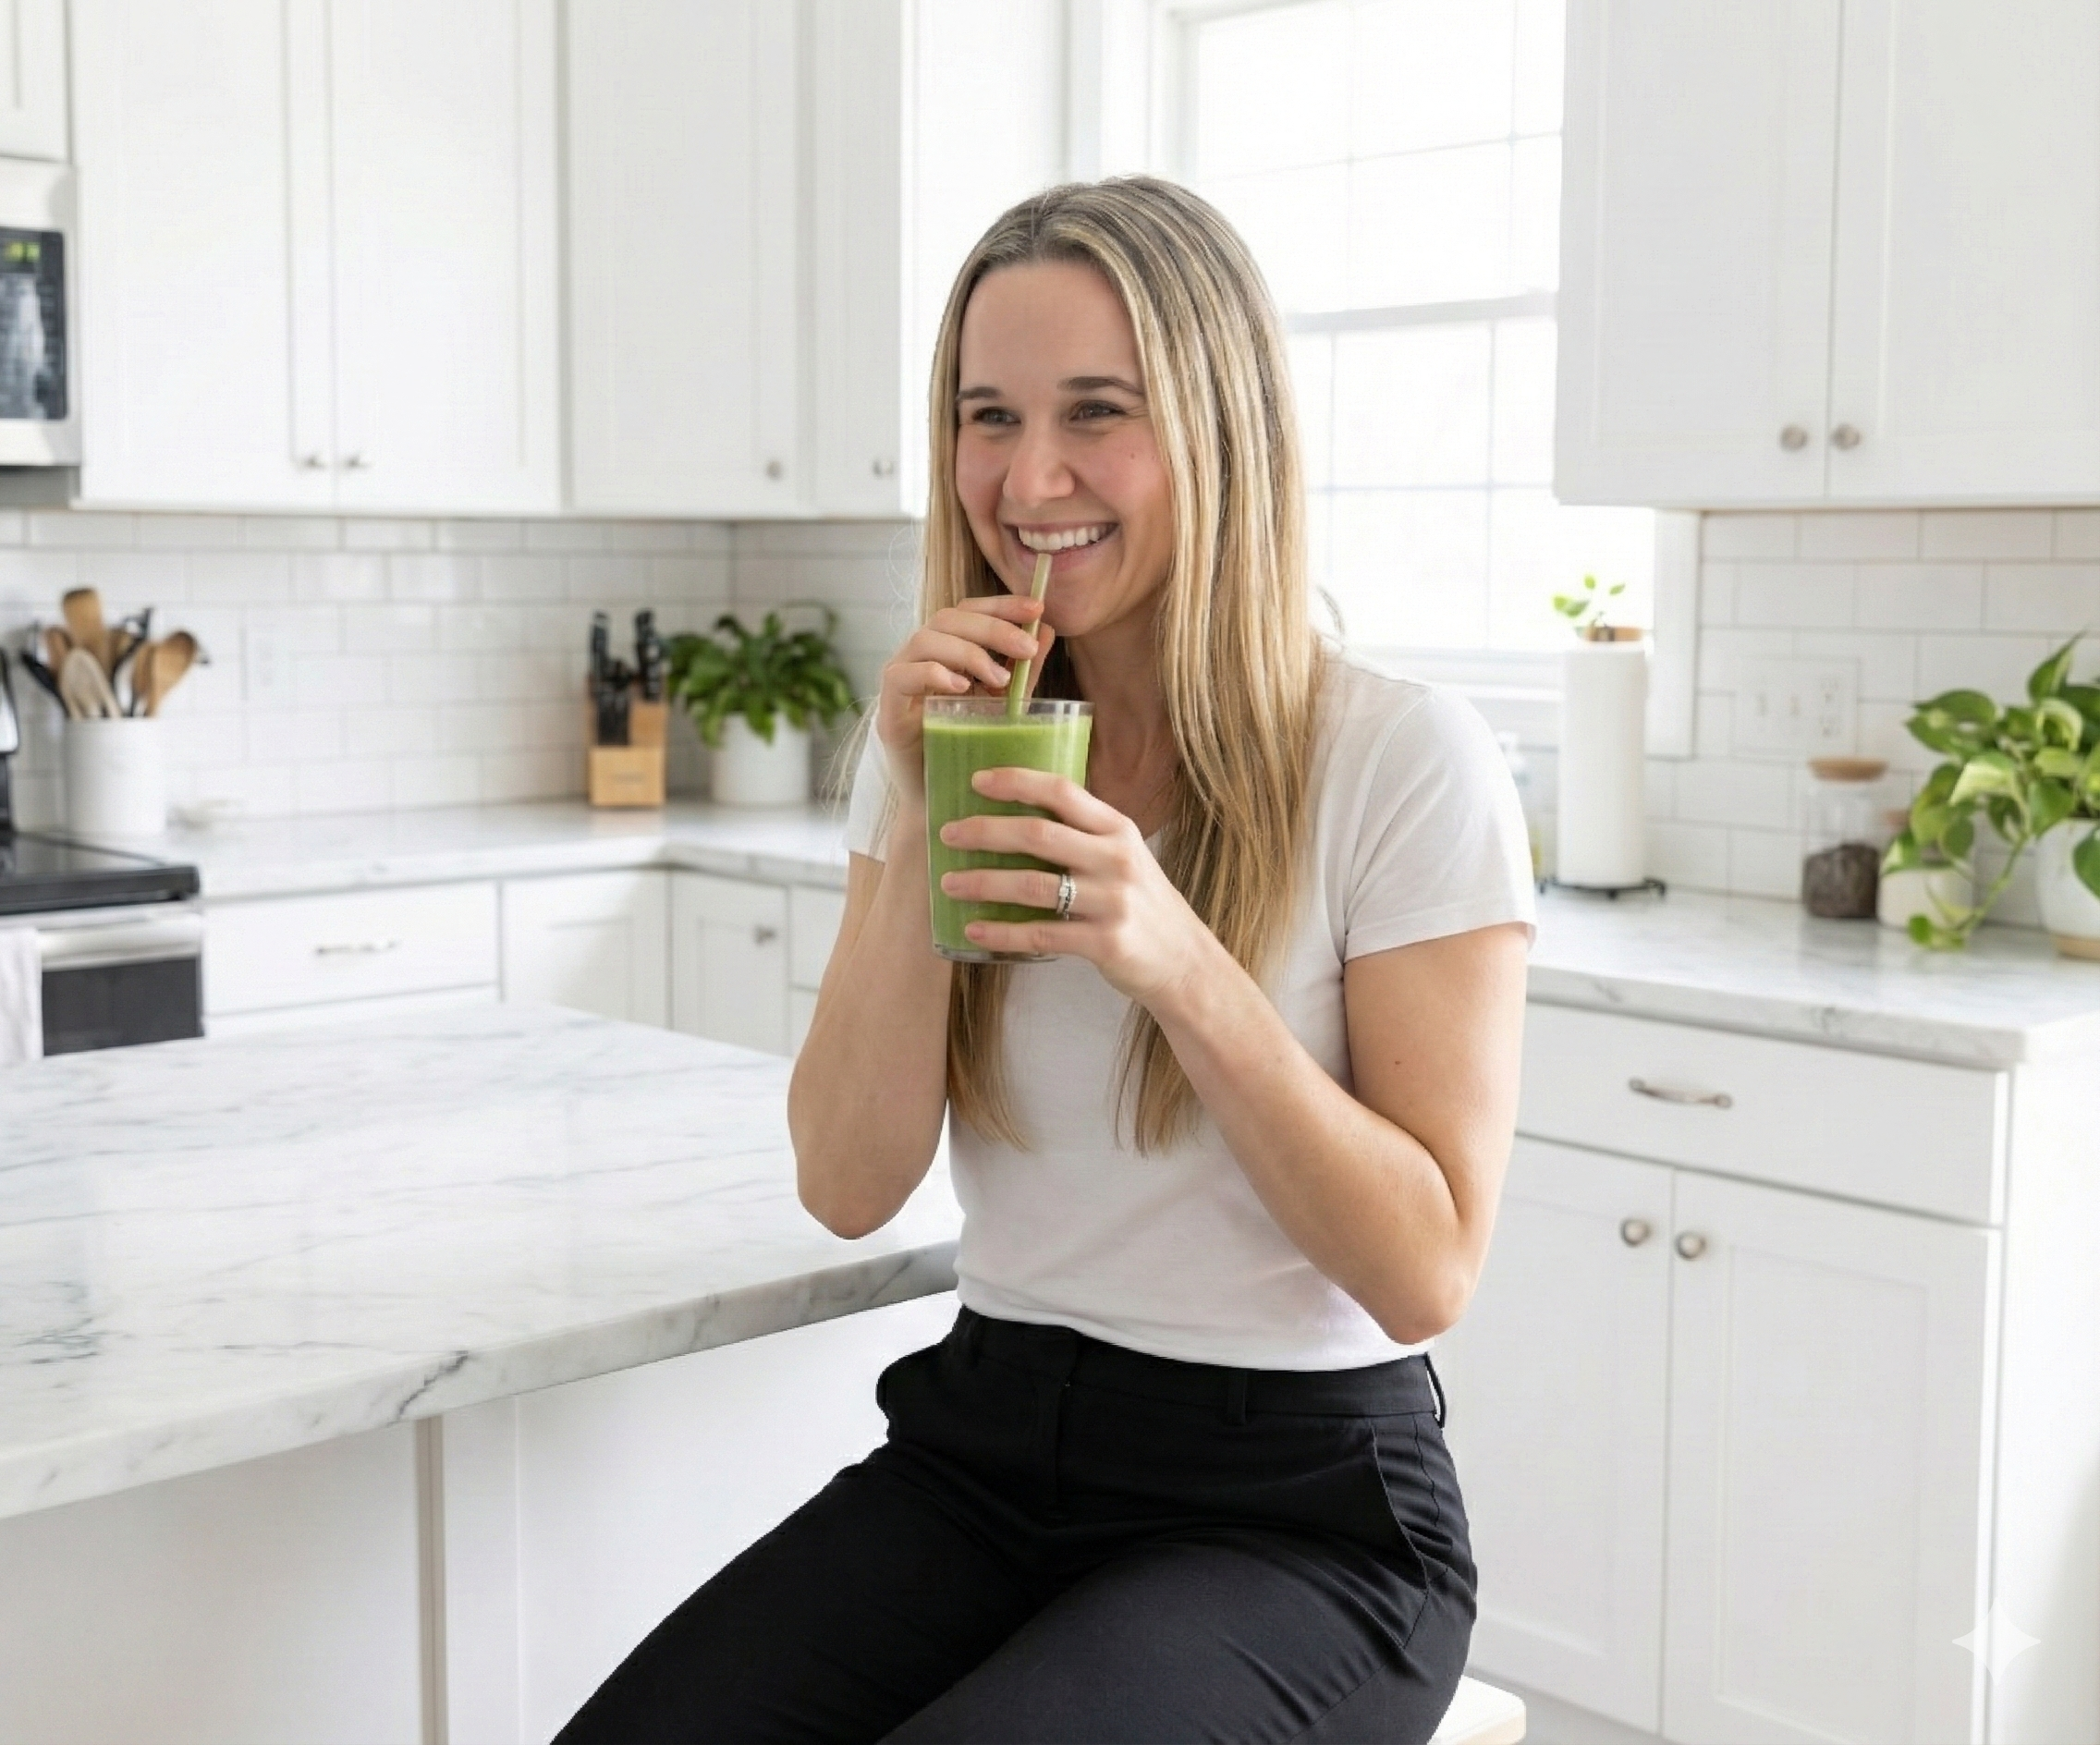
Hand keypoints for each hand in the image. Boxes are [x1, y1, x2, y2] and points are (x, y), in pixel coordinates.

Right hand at [875, 596, 1054, 798]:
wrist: (946, 803)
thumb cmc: (974, 750)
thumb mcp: (1006, 705)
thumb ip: (1023, 671)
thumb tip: (1046, 629)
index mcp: (945, 651)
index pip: (968, 610)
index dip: (1000, 604)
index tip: (1037, 608)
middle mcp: (918, 659)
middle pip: (948, 618)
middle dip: (992, 627)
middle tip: (1027, 649)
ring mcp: (899, 682)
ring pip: (925, 641)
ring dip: (967, 653)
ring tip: (1000, 679)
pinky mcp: (888, 712)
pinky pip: (901, 676)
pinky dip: (931, 674)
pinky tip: (961, 688)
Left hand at [935, 768, 1215, 1006]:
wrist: (1184, 961)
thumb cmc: (1142, 904)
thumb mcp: (1124, 857)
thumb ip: (1083, 835)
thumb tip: (1016, 817)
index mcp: (1118, 830)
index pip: (1062, 792)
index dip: (1017, 782)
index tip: (976, 781)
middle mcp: (1116, 860)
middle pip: (1039, 835)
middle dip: (985, 831)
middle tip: (947, 834)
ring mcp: (1112, 902)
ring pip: (1033, 885)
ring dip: (983, 882)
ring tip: (949, 883)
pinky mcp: (1105, 943)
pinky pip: (1040, 934)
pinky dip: (1002, 932)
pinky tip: (974, 928)